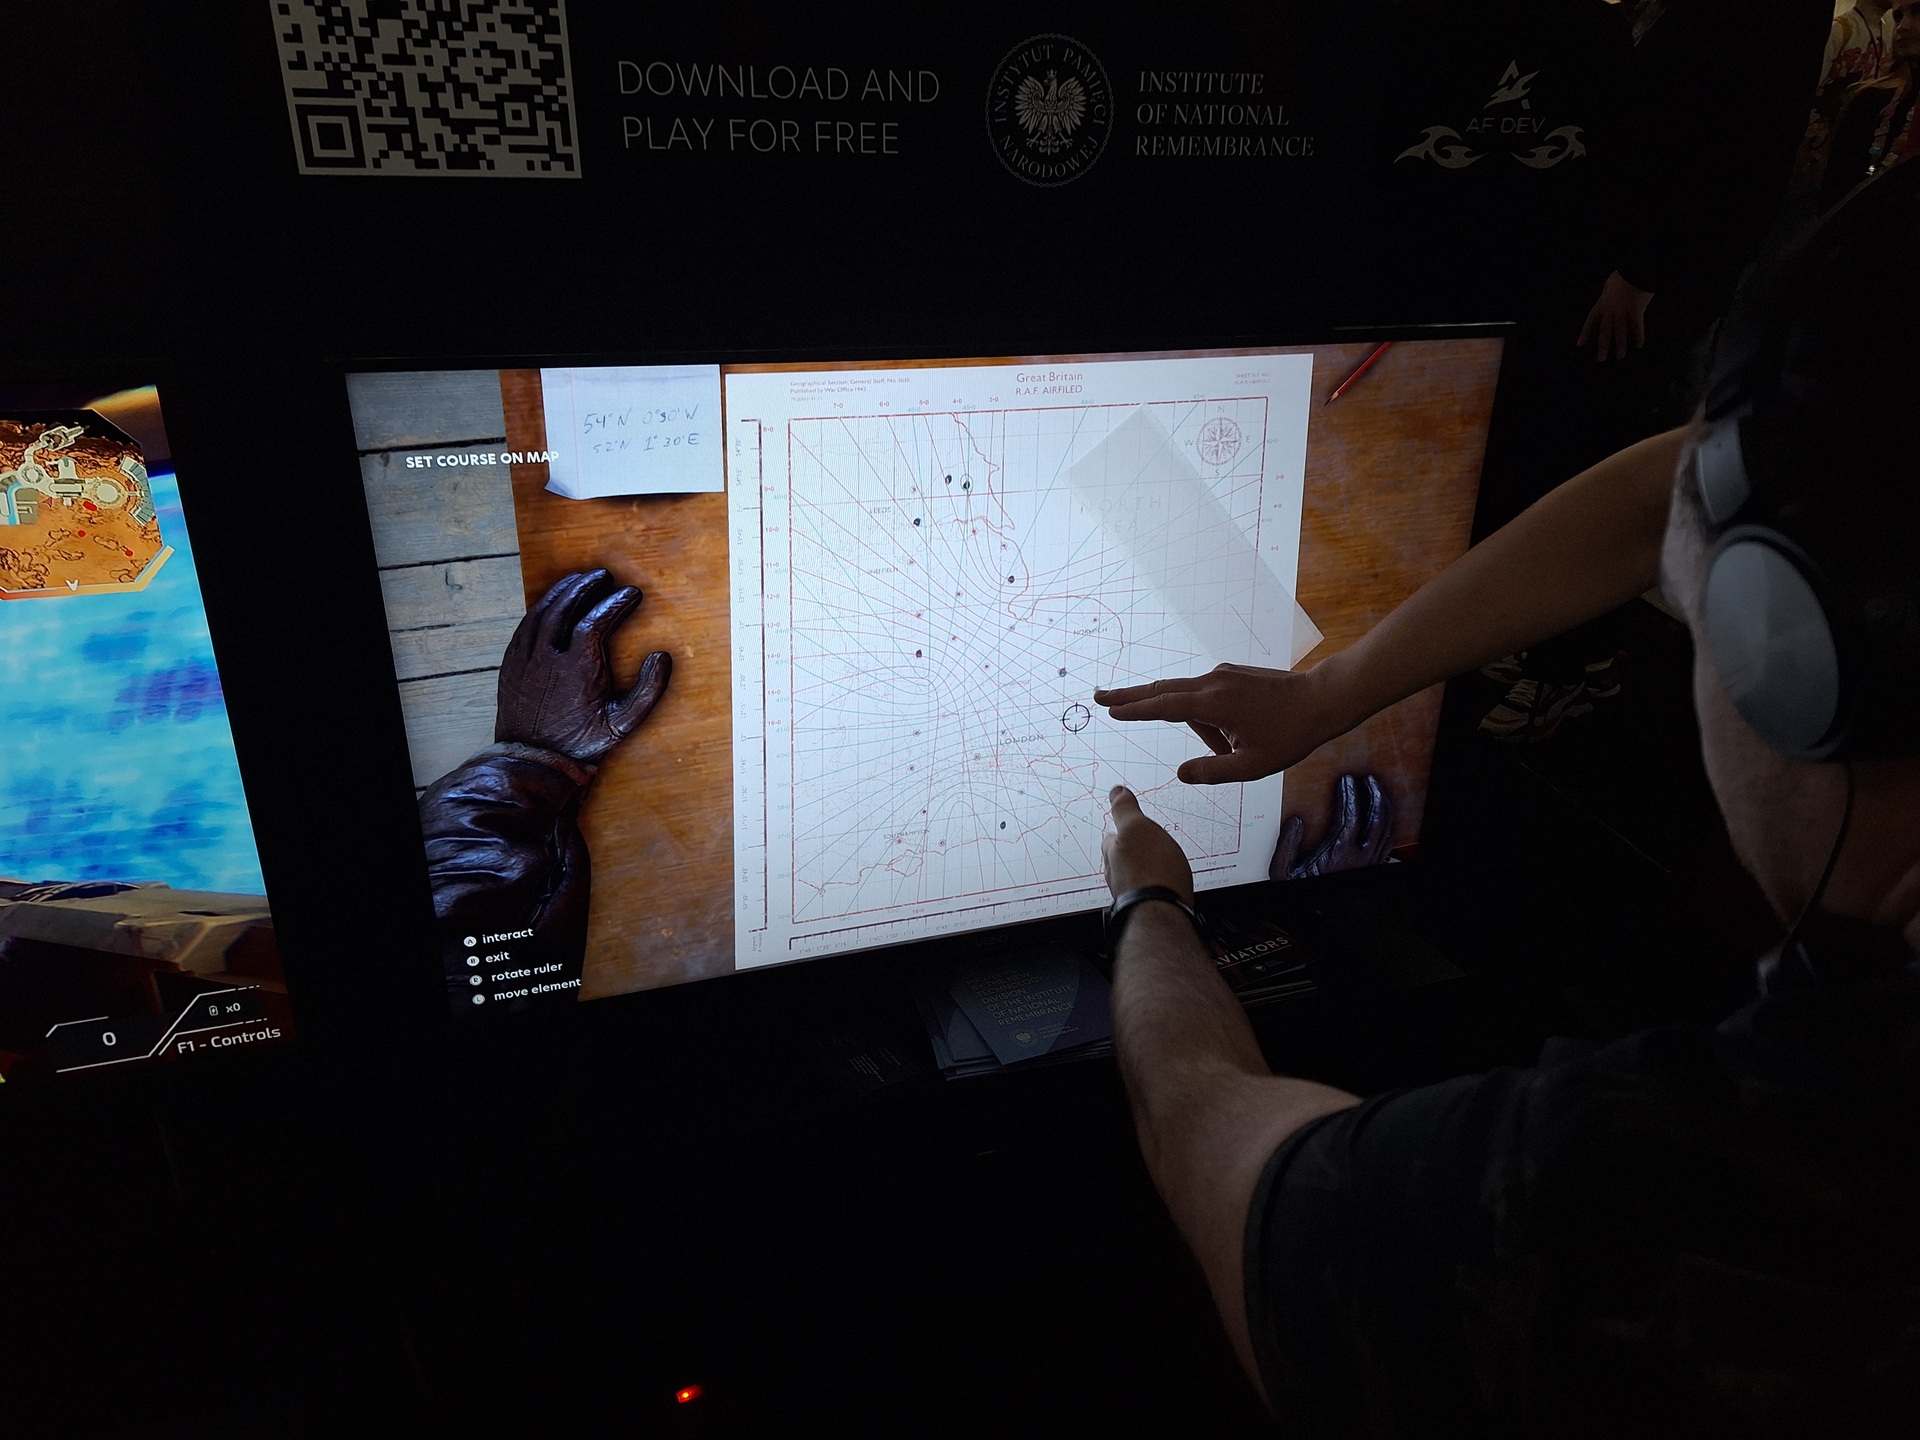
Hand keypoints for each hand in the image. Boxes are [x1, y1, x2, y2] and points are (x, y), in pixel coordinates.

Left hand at [496, 569, 671, 761]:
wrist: (534, 762)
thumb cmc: (581, 743)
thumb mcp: (624, 724)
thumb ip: (649, 690)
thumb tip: (662, 656)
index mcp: (577, 668)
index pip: (595, 620)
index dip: (614, 603)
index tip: (631, 594)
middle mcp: (547, 657)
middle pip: (565, 607)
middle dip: (586, 587)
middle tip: (604, 576)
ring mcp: (525, 659)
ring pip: (542, 612)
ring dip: (562, 592)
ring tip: (579, 580)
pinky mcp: (511, 663)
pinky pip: (525, 626)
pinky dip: (541, 608)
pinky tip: (552, 602)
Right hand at [1094, 663, 1345, 783]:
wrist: (1322, 700)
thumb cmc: (1290, 735)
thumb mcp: (1252, 766)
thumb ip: (1213, 771)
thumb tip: (1181, 773)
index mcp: (1214, 703)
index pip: (1163, 705)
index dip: (1135, 709)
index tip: (1109, 709)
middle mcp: (1213, 682)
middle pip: (1162, 689)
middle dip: (1131, 696)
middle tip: (1100, 697)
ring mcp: (1223, 674)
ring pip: (1192, 700)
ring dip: (1200, 728)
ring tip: (1238, 747)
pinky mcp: (1233, 674)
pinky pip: (1209, 697)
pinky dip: (1211, 718)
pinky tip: (1242, 734)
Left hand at [1102, 786, 1195, 902]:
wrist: (1164, 913)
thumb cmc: (1151, 870)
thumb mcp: (1137, 827)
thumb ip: (1125, 810)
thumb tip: (1116, 791)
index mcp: (1113, 853)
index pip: (1111, 837)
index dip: (1119, 831)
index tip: (1122, 830)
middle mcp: (1117, 876)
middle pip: (1118, 860)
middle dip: (1126, 853)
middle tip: (1138, 847)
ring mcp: (1131, 894)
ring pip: (1131, 878)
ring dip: (1139, 871)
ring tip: (1152, 866)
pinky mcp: (1148, 909)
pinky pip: (1147, 893)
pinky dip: (1153, 887)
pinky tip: (1162, 889)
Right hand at [1271, 773, 1394, 880]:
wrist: (1319, 915)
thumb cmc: (1301, 891)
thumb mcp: (1283, 872)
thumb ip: (1286, 846)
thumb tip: (1296, 821)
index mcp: (1340, 853)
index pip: (1352, 816)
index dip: (1350, 794)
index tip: (1346, 780)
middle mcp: (1360, 857)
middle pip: (1377, 818)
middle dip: (1374, 793)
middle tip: (1367, 779)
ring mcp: (1370, 862)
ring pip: (1386, 828)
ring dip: (1383, 806)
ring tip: (1376, 790)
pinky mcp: (1373, 867)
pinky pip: (1388, 841)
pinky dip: (1388, 824)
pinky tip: (1382, 815)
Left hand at [1576, 270, 1653, 361]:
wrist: (1635, 271)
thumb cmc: (1623, 275)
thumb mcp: (1609, 283)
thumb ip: (1606, 292)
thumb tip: (1606, 293)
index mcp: (1602, 304)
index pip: (1590, 321)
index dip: (1585, 333)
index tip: (1579, 344)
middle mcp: (1611, 311)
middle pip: (1605, 332)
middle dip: (1603, 347)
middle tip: (1601, 359)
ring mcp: (1623, 313)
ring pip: (1621, 333)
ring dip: (1621, 346)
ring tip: (1620, 357)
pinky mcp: (1637, 312)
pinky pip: (1638, 327)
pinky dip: (1639, 336)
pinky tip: (1639, 345)